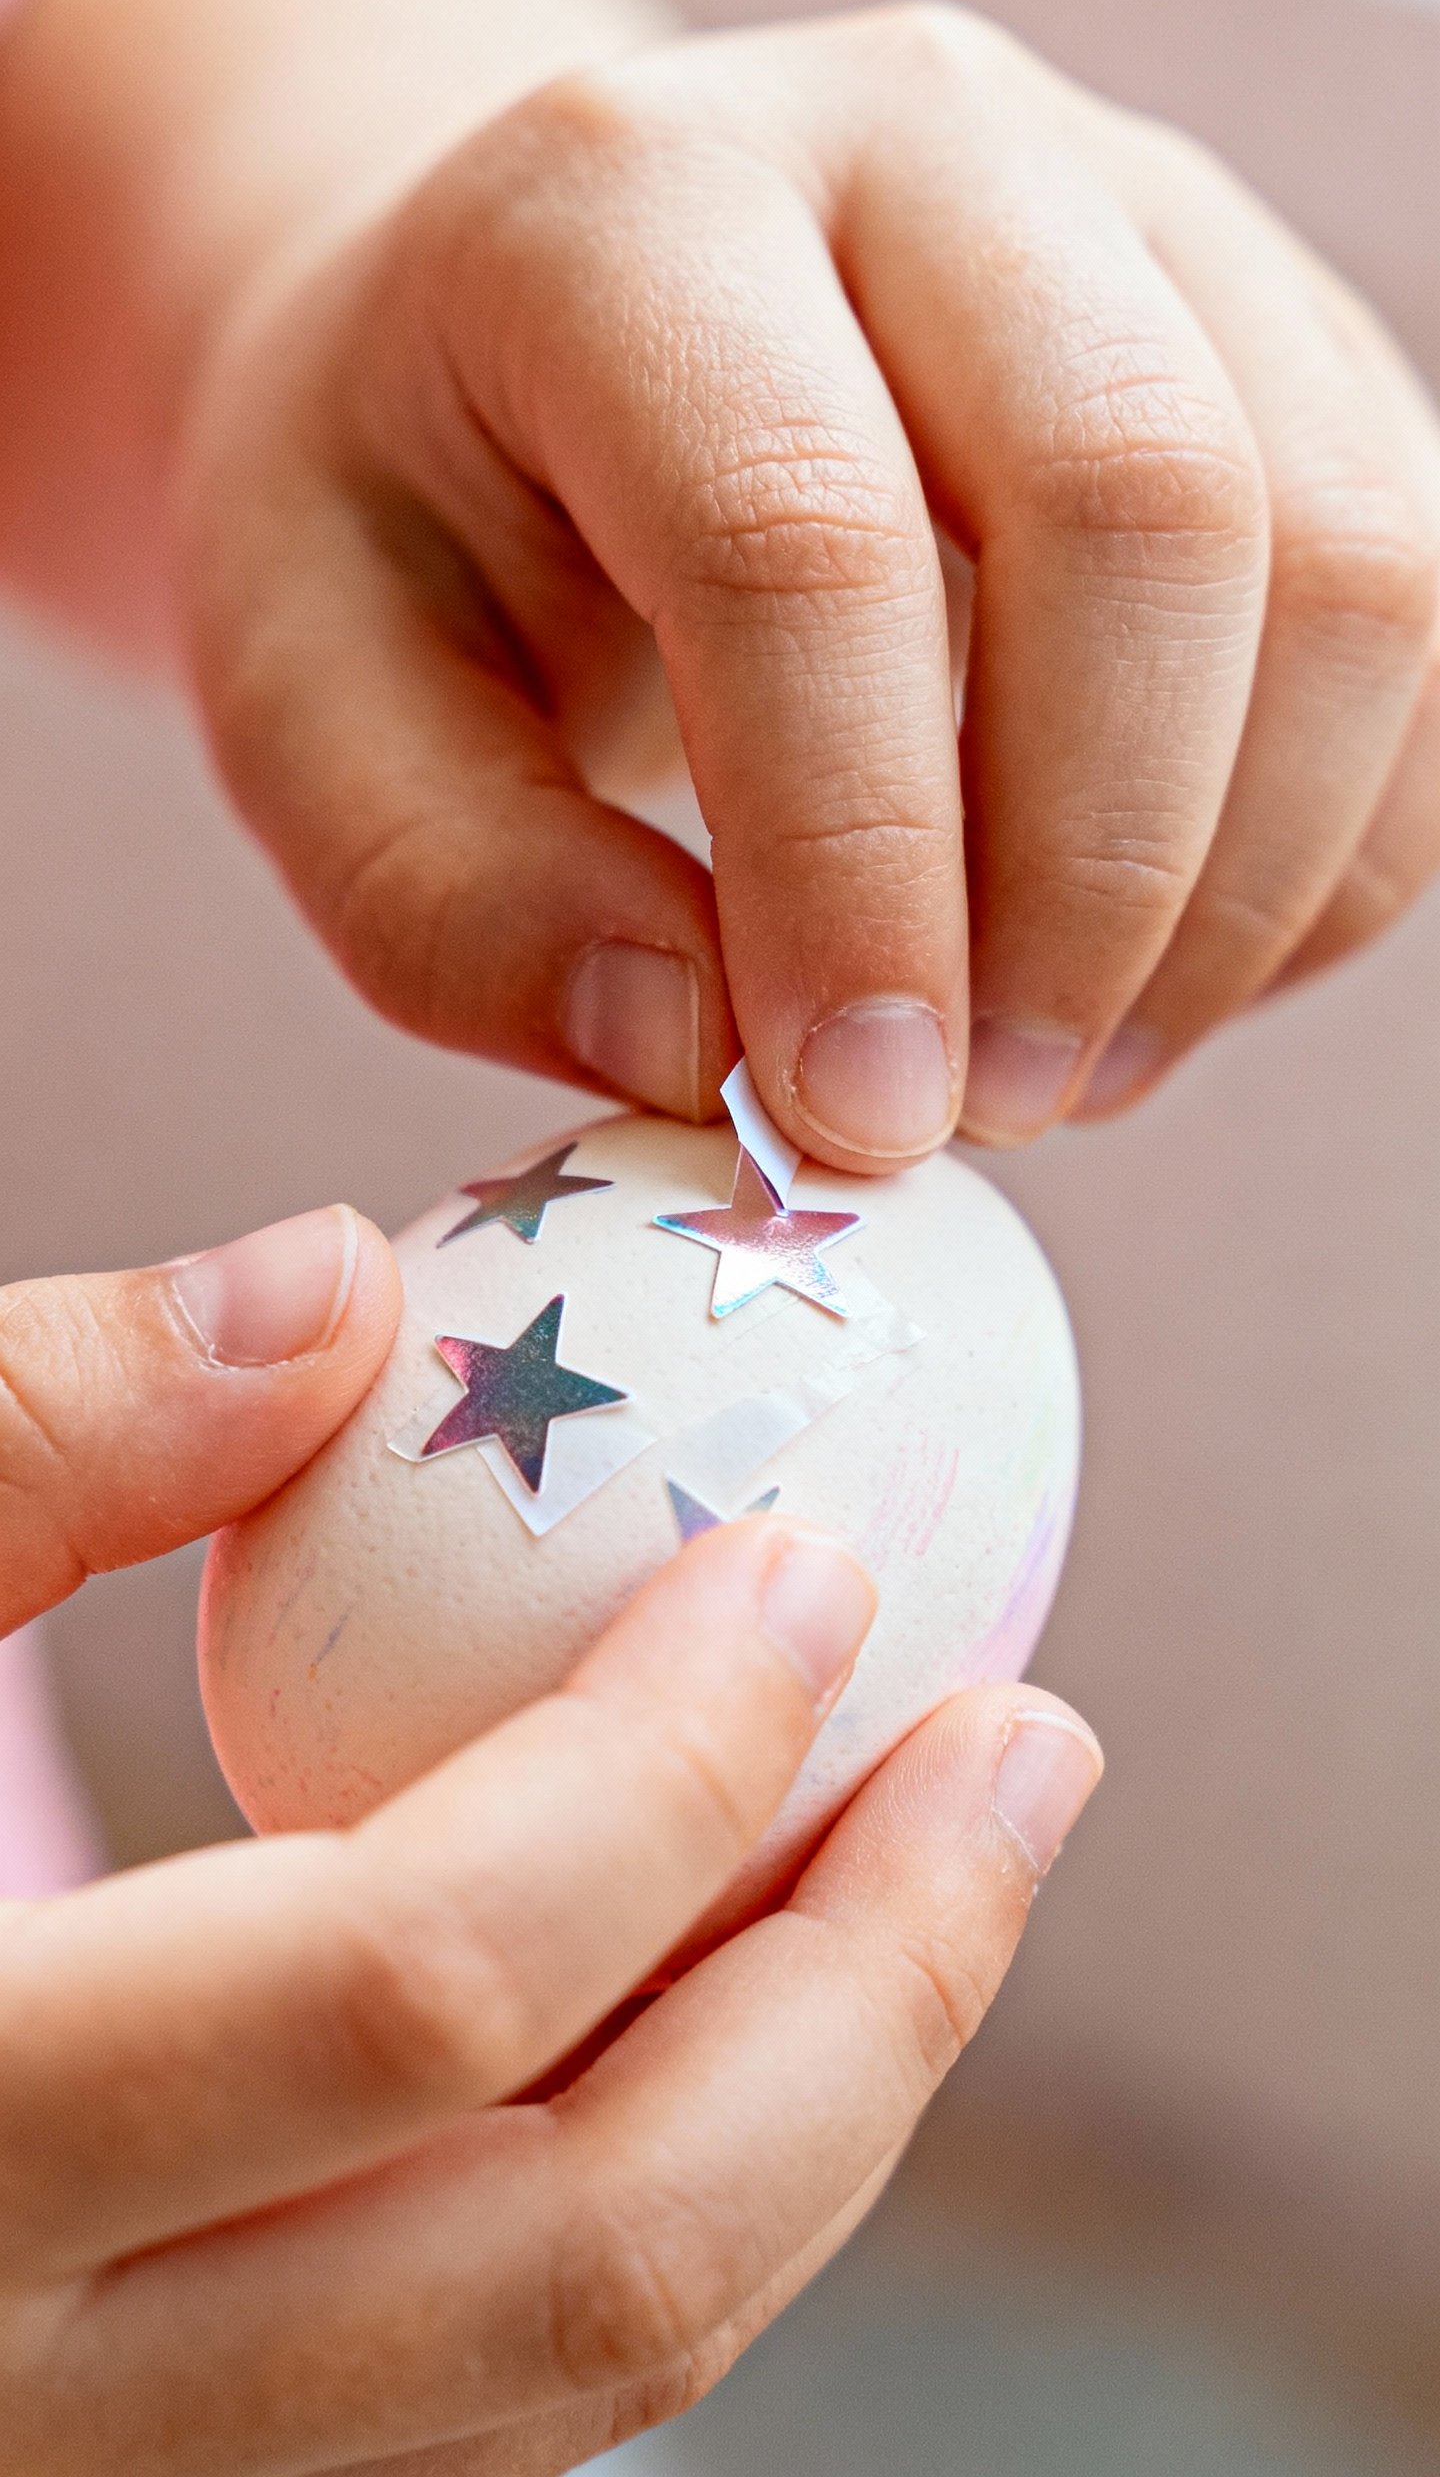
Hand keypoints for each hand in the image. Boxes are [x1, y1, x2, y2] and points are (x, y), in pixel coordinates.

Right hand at [0, 1217, 1099, 2474]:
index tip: (817, 1568)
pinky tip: (762, 1987)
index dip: (665, 1767)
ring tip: (958, 1852)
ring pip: (583, 2367)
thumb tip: (332, 1290)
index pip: (405, 1986)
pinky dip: (687, 2180)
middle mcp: (41, 2408)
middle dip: (872, 1988)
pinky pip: (509, 2390)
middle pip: (580, 2258)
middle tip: (1024, 1745)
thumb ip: (11, 1439)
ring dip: (831, 2099)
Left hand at [175, 1, 1439, 1167]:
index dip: (854, 863)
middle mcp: (927, 145)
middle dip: (1091, 881)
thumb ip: (456, 896)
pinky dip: (1320, 857)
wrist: (545, 353)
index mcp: (630, 204)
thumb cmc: (420, 535)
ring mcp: (1147, 226)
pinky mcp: (1282, 352)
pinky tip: (1146, 972)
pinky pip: (1410, 632)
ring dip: (1232, 891)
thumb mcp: (310, 710)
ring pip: (1346, 560)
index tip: (852, 1117)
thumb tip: (700, 1053)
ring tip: (1055, 1075)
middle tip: (979, 1116)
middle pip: (1143, 498)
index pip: (797, 527)